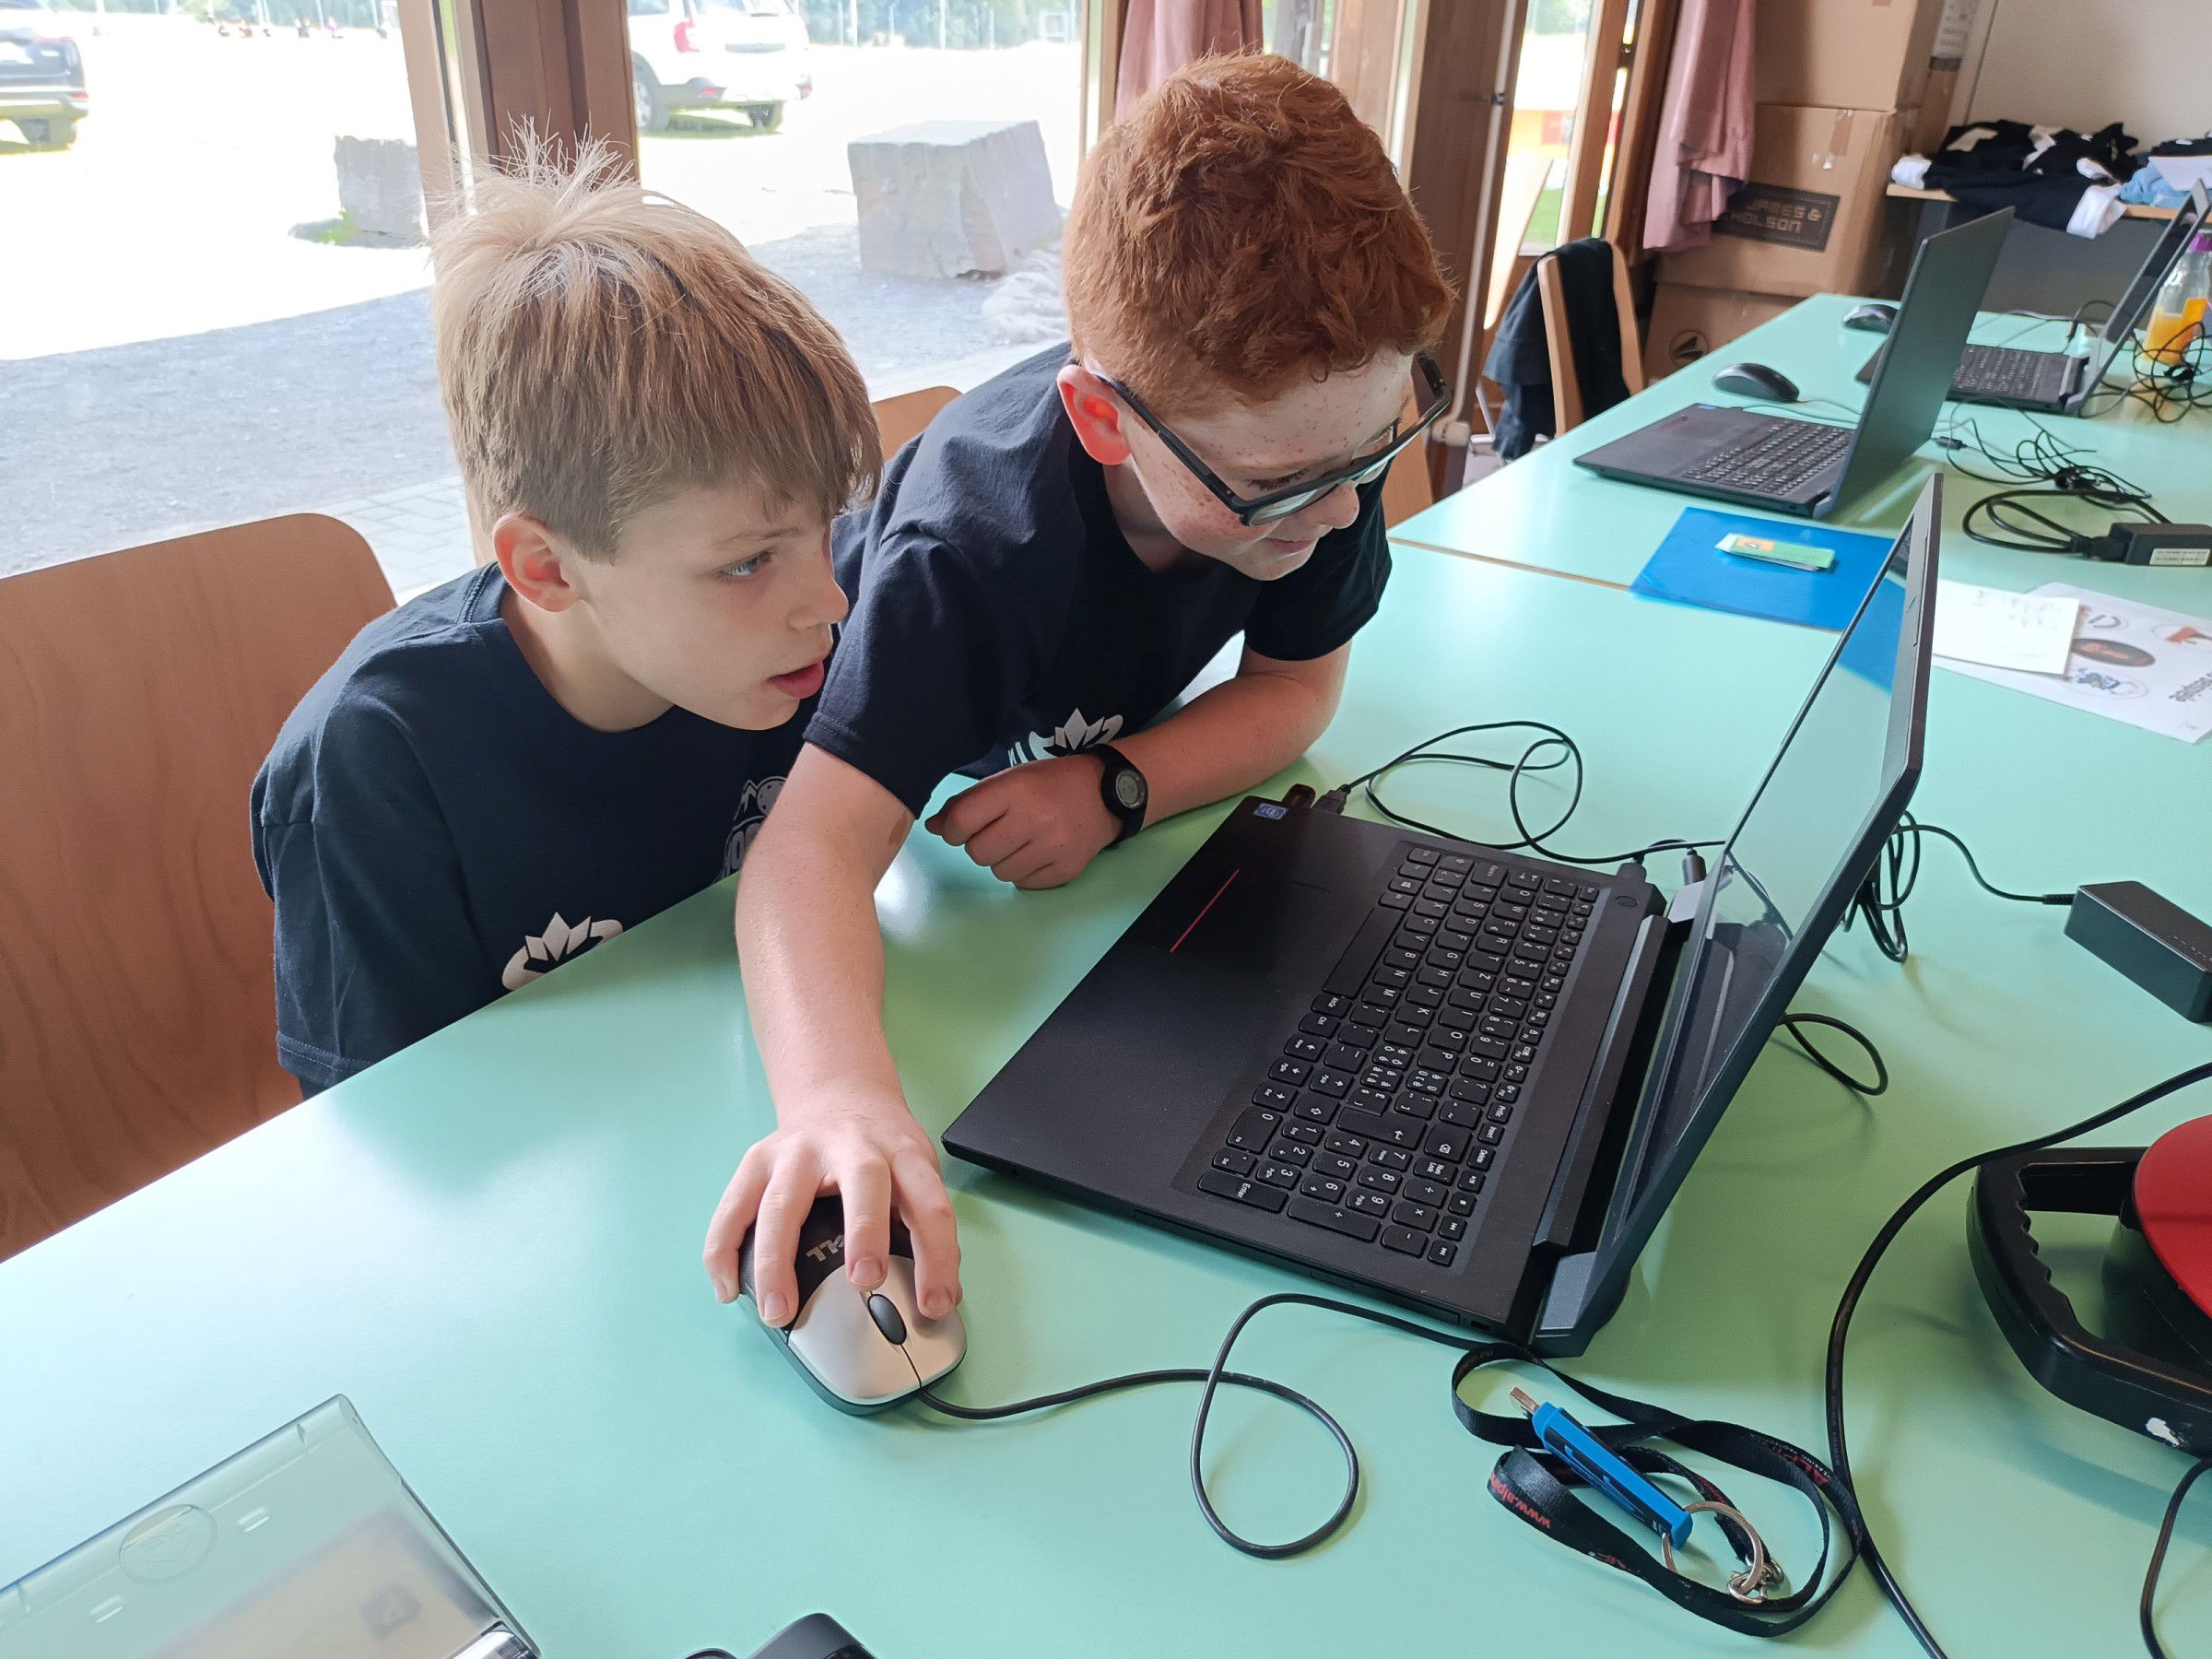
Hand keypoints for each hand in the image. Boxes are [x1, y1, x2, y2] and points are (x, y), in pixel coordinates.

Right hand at [701, 1087, 960, 1328]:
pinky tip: (729, 1288)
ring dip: (777, 1261)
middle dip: (865, 1233)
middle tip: (864, 1283)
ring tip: (778, 1311)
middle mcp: (851, 1146)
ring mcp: (798, 1150)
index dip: (937, 1257)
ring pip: (782, 1203)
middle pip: (863, 1183)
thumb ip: (923, 1227)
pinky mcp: (757, 1159)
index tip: (934, 1304)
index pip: (930, 1204)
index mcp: (902, 1154)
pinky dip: (724, 1251)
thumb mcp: (916, 1172)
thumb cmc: (880, 1150)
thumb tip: (939, 1296)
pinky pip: (732, 1209)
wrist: (839, 1096)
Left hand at [925, 753, 1119, 889]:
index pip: (961, 821)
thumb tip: (933, 827)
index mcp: (1016, 790)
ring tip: (1020, 841)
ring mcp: (1053, 848)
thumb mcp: (1009, 779)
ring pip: (999, 872)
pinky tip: (1036, 852)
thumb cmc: (1049, 783)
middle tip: (997, 832)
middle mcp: (1035, 819)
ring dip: (1001, 859)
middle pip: (977, 852)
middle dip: (979, 845)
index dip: (951, 829)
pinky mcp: (1065, 869)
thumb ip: (969, 801)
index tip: (959, 828)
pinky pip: (1023, 883)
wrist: (1105, 793)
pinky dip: (1023, 872)